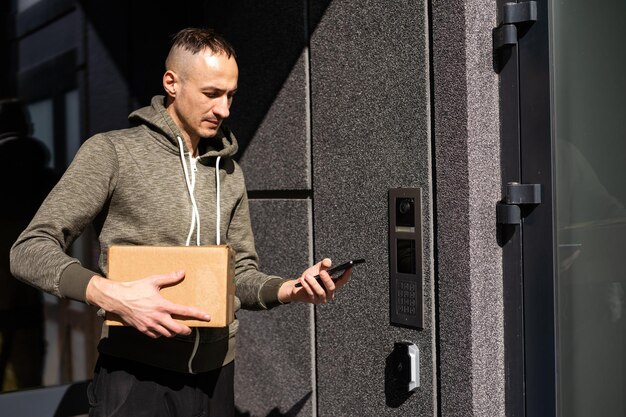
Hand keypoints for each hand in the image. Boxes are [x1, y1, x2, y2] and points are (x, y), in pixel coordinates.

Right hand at [86, 270, 210, 337]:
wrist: (116, 298)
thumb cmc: (134, 288)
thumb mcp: (153, 281)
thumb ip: (169, 278)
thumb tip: (182, 272)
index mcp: (162, 305)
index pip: (185, 311)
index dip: (198, 315)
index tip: (208, 317)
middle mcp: (158, 317)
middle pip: (177, 329)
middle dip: (186, 330)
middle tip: (190, 328)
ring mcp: (149, 325)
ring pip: (167, 334)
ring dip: (174, 332)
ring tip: (177, 328)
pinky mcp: (142, 329)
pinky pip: (155, 335)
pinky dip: (161, 334)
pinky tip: (162, 329)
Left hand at [278, 258, 351, 304]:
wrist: (297, 286)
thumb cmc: (310, 277)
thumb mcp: (318, 268)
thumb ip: (324, 264)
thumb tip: (328, 262)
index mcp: (334, 284)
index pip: (343, 280)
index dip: (347, 274)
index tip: (350, 267)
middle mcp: (330, 293)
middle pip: (332, 287)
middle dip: (327, 279)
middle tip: (322, 272)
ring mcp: (322, 298)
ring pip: (320, 292)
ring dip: (313, 283)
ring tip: (307, 276)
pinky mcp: (313, 301)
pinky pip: (311, 293)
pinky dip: (306, 286)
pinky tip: (302, 280)